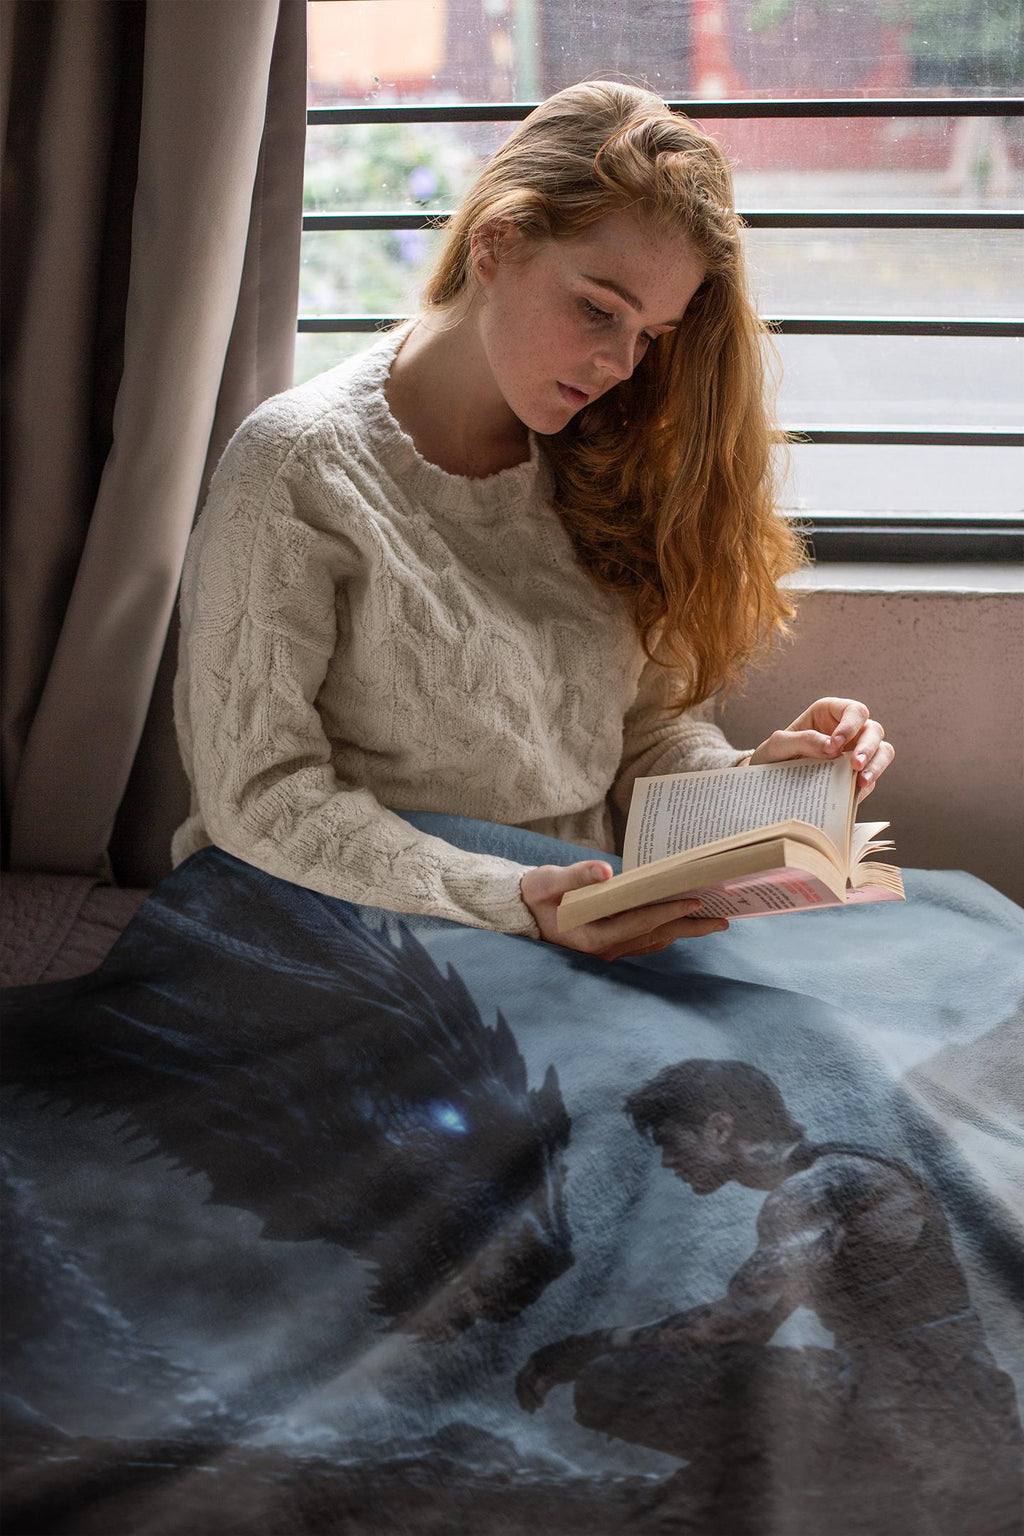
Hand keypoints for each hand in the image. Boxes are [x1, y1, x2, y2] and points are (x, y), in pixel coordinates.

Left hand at [515, 1332, 611, 1411]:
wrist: (583, 1351)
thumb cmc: (572, 1363)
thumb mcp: (556, 1374)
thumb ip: (546, 1382)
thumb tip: (540, 1396)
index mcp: (536, 1359)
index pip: (522, 1377)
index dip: (523, 1393)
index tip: (528, 1406)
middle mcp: (534, 1359)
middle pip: (520, 1380)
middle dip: (522, 1396)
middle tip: (527, 1410)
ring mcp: (538, 1362)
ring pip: (524, 1383)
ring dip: (528, 1398)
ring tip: (537, 1408)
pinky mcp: (544, 1366)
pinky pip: (533, 1384)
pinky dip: (534, 1396)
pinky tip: (541, 1404)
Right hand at [520, 862, 727, 961]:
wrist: (520, 912)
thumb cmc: (534, 894)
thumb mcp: (548, 882)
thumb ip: (575, 877)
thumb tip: (605, 871)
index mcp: (592, 936)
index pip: (638, 923)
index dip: (667, 911)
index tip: (695, 900)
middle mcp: (605, 949)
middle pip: (655, 936)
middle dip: (689, 927)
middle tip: (723, 920)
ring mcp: (609, 950)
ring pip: (654, 940)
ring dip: (683, 931)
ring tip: (712, 921)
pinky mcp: (610, 945)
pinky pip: (645, 940)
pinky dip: (667, 931)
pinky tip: (682, 924)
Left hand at [749, 697, 893, 799]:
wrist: (767, 784)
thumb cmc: (772, 756)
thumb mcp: (777, 746)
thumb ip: (801, 740)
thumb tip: (832, 748)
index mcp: (830, 714)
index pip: (854, 711)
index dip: (850, 725)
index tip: (835, 744)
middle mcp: (848, 731)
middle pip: (874, 731)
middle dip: (868, 747)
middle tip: (855, 765)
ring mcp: (855, 754)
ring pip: (883, 752)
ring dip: (876, 765)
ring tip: (862, 781)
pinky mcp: (857, 777)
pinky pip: (871, 780)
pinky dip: (865, 786)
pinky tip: (853, 794)